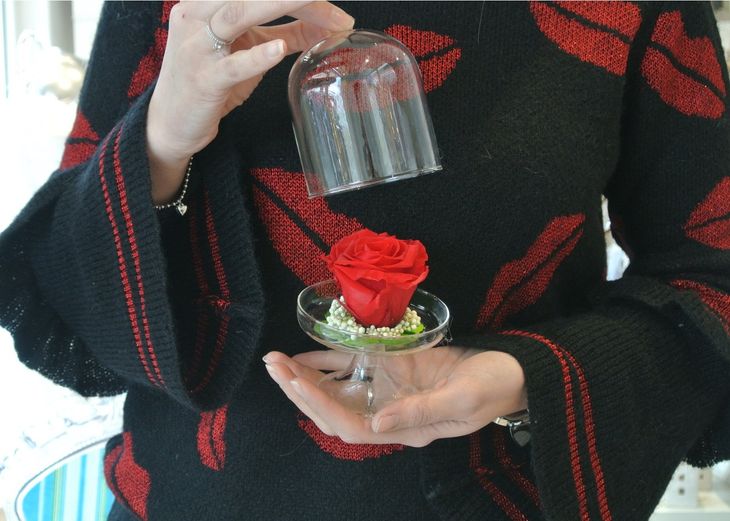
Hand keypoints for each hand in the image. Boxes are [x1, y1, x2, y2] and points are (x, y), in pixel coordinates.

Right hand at [147, 0, 354, 202]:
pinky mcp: (203, 80)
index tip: (331, 1)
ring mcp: (196, 47)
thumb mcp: (250, 50)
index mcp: (206, 2)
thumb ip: (288, 33)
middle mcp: (196, 14)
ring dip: (278, 4)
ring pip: (237, 14)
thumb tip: (329, 24)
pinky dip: (256, 56)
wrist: (172, 122)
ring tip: (312, 0)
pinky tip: (278, 50)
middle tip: (332, 4)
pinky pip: (232, 65)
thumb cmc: (211, 80)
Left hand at [263, 347, 526, 446]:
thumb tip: (376, 425)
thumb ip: (420, 413)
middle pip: (334, 410)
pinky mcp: (392, 368)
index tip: (295, 381)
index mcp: (407, 429)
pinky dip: (327, 362)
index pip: (352, 425)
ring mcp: (389, 390)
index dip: (321, 405)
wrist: (511, 369)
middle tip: (272, 366)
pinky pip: (352, 368)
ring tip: (277, 361)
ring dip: (306, 378)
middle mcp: (390, 413)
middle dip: (301, 391)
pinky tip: (304, 354)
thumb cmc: (493, 386)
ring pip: (337, 390)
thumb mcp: (463, 401)